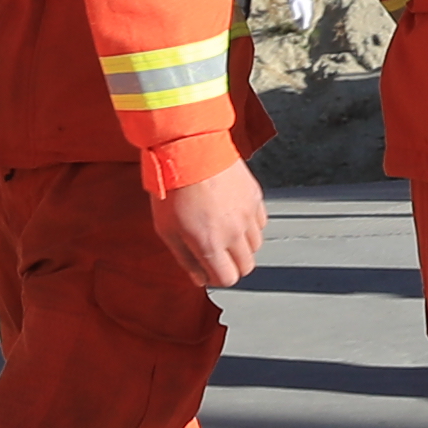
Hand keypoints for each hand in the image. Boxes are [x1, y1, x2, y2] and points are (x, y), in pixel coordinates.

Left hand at [157, 159, 267, 287]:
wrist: (189, 148)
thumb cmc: (173, 186)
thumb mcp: (166, 229)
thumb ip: (185, 258)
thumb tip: (199, 277)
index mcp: (210, 244)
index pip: (227, 279)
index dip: (216, 277)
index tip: (207, 269)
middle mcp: (234, 233)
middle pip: (246, 266)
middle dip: (231, 265)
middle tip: (216, 253)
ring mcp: (248, 214)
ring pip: (256, 245)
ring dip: (242, 245)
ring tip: (224, 232)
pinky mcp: (255, 196)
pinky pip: (261, 222)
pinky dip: (250, 225)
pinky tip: (234, 216)